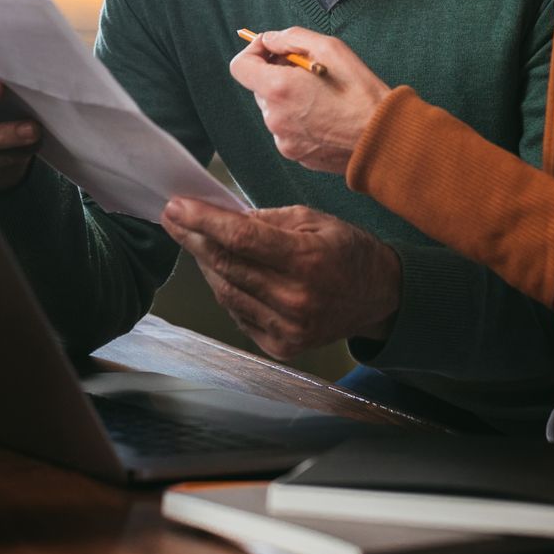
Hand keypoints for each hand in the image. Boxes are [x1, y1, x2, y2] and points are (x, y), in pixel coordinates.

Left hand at [161, 198, 401, 358]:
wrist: (380, 296)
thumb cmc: (348, 251)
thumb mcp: (314, 219)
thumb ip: (268, 219)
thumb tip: (223, 217)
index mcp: (306, 260)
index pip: (240, 239)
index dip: (203, 222)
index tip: (176, 206)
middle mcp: (295, 299)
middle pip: (227, 266)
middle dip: (193, 239)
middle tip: (173, 218)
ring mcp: (288, 328)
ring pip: (226, 292)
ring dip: (206, 265)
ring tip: (197, 242)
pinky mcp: (283, 346)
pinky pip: (238, 314)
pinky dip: (226, 291)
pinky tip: (225, 273)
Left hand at [228, 28, 390, 174]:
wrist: (382, 138)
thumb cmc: (361, 92)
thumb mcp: (331, 48)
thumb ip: (291, 38)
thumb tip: (270, 39)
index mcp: (278, 89)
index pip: (240, 66)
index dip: (254, 52)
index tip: (272, 49)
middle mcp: (274, 118)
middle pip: (260, 88)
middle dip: (278, 74)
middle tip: (310, 70)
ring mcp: (283, 140)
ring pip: (275, 109)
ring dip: (291, 97)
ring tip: (324, 95)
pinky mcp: (295, 154)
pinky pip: (288, 129)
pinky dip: (300, 118)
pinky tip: (327, 115)